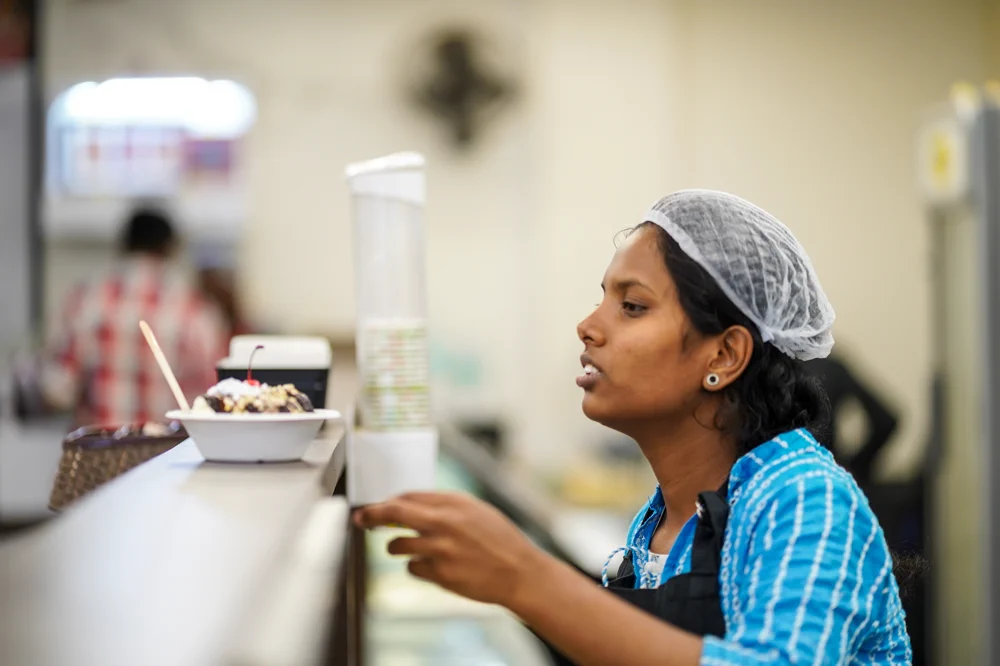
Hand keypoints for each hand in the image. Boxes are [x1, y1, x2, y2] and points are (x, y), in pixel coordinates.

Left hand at [354, 492, 549, 606]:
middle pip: (394, 512)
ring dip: (395, 546)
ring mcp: (441, 550)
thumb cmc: (498, 539)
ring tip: (402, 547)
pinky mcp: (441, 575)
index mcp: (453, 503)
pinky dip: (417, 567)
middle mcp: (445, 523)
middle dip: (372, 514)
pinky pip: (413, 568)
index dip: (389, 501)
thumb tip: (407, 504)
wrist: (519, 572)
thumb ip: (443, 506)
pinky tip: (434, 566)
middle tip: (361, 518)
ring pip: (397, 545)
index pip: (408, 496)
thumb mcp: (474, 510)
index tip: (378, 507)